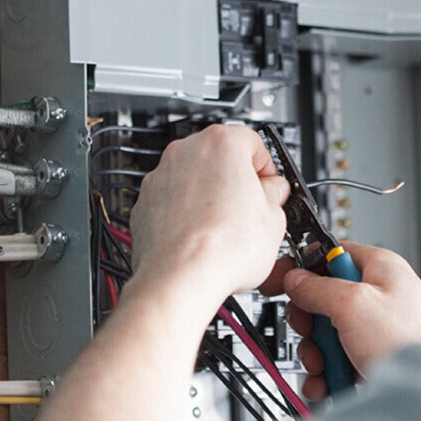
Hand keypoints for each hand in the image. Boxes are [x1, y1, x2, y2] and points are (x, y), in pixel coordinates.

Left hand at [128, 124, 288, 321]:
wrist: (180, 279)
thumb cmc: (222, 248)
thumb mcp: (274, 218)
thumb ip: (275, 194)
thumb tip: (272, 193)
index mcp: (222, 143)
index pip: (254, 142)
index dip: (267, 169)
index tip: (271, 188)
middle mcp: (185, 152)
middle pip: (221, 157)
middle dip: (237, 180)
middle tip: (251, 209)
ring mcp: (160, 177)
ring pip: (194, 179)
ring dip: (210, 197)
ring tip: (226, 229)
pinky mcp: (144, 203)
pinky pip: (173, 201)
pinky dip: (186, 214)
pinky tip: (202, 238)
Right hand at [261, 241, 420, 400]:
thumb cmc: (411, 340)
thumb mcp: (354, 304)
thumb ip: (318, 287)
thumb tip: (295, 278)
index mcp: (378, 268)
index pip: (331, 254)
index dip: (303, 267)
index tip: (280, 281)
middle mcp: (378, 296)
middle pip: (323, 299)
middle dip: (310, 323)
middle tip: (312, 332)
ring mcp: (375, 331)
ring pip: (327, 335)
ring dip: (317, 354)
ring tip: (325, 366)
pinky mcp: (372, 360)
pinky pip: (337, 362)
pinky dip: (327, 375)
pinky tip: (328, 384)